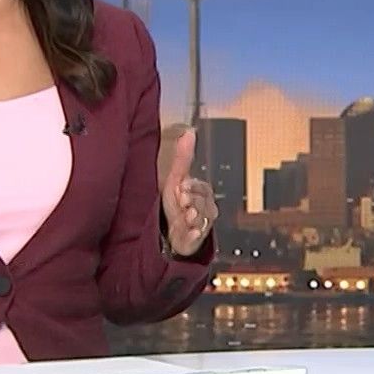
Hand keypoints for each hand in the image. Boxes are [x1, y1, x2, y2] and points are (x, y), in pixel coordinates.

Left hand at [158, 125, 216, 256]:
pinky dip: (195, 235)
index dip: (194, 187)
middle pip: (205, 204)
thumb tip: (190, 132)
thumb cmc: (175, 203)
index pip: (204, 189)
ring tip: (186, 215)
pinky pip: (198, 238)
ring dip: (195, 217)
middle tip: (182, 200)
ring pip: (204, 220)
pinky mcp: (195, 241)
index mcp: (202, 195)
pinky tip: (190, 231)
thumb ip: (183, 157)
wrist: (167, 232)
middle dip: (194, 201)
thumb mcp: (176, 179)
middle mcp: (205, 211)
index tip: (182, 186)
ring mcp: (201, 227)